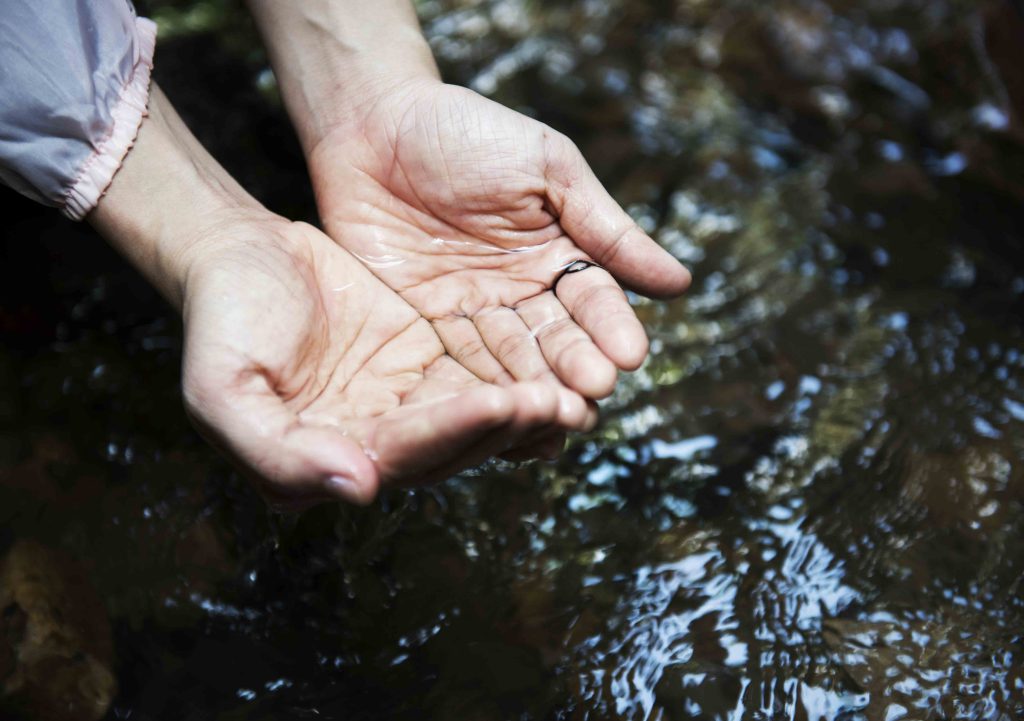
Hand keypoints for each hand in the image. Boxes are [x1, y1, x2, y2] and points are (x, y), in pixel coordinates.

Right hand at [179, 216, 594, 509]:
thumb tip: (360, 489)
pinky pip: (476, 374)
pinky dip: (515, 376)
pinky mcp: (425, 363)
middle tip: (558, 403)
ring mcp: (401, 404)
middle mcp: (370, 444)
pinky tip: (556, 368)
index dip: (451, 431)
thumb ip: (277, 454)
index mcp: (324, 462)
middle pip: (449, 446)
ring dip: (522, 410)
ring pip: (472, 418)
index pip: (400, 456)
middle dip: (503, 426)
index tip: (500, 402)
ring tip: (573, 393)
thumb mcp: (221, 390)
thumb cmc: (221, 320)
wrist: (239, 253)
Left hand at [307, 78, 691, 398]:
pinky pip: (452, 365)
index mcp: (558, 256)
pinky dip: (477, 393)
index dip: (609, 327)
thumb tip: (680, 283)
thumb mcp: (547, 168)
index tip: (629, 355)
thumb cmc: (468, 132)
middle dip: (574, 367)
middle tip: (593, 393)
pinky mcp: (421, 328)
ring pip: (509, 363)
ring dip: (532, 391)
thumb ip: (605, 227)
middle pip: (554, 341)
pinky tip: (499, 422)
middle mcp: (520, 295)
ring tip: (554, 418)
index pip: (592, 299)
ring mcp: (471, 315)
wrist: (375, 122)